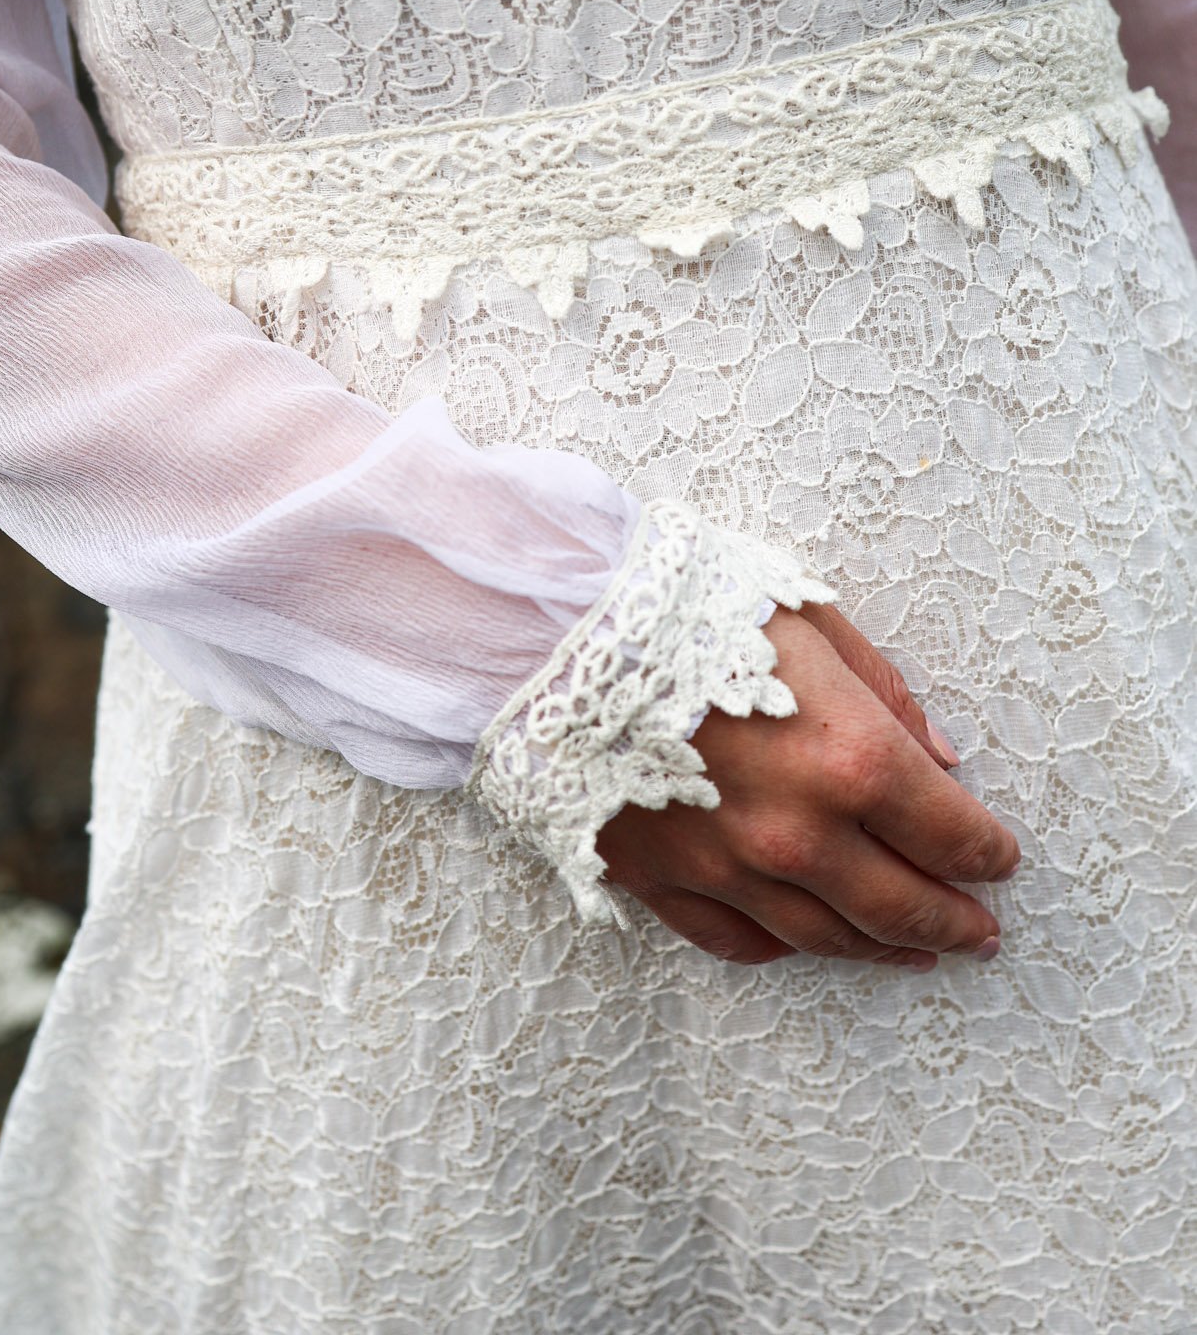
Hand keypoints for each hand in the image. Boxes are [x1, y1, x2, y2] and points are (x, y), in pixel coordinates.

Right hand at [595, 603, 1019, 970]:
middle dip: (953, 921)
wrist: (557, 627)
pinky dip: (783, 949)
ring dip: (881, 950)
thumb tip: (939, 758)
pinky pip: (737, 940)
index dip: (988, 853)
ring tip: (915, 952)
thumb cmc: (687, 605)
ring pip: (825, 937)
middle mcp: (798, 832)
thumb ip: (884, 694)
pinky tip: (806, 943)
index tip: (1000, 858)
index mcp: (850, 758)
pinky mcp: (662, 879)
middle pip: (900, 906)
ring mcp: (728, 867)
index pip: (951, 834)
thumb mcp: (810, 620)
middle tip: (981, 933)